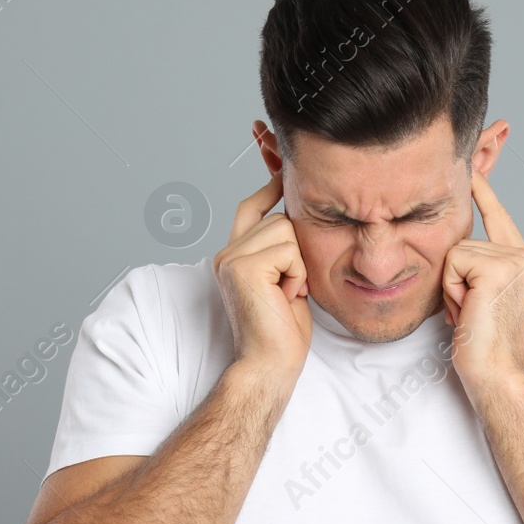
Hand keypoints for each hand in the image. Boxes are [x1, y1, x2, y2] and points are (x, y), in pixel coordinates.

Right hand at [213, 169, 311, 389]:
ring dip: (298, 264)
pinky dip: (297, 274)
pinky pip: (288, 250)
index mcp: (234, 255)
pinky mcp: (242, 266)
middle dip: (296, 252)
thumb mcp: (287, 279)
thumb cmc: (282, 331)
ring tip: (287, 293)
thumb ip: (283, 249)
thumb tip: (296, 215)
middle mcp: (226, 253)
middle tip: (290, 288)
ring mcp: (230, 258)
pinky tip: (286, 296)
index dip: (270, 184)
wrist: (270, 365)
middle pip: (278, 217)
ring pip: (284, 230)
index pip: (251, 206)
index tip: (277, 158)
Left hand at [442, 170, 523, 400]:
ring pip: (454, 252)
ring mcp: (516, 259)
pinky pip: (452, 262)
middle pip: (462, 240)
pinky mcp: (498, 268)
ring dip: (452, 287)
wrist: (497, 374)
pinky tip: (469, 311)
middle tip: (471, 310)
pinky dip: (451, 290)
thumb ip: (475, 265)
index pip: (498, 214)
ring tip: (471, 312)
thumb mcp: (479, 294)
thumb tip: (455, 244)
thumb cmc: (483, 344)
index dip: (483, 187)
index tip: (481, 148)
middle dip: (454, 278)